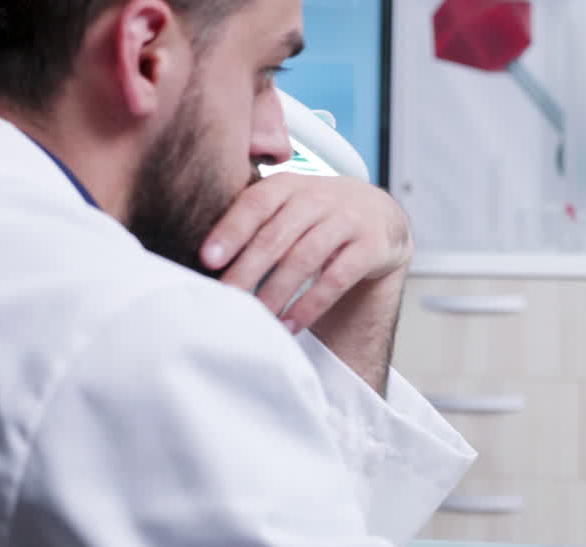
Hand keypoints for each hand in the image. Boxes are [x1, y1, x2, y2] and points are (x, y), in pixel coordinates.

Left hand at [200, 173, 411, 331]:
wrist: (382, 215)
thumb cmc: (320, 214)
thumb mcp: (289, 202)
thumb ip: (253, 216)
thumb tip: (203, 257)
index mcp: (289, 186)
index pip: (256, 203)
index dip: (231, 230)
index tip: (208, 258)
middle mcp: (319, 198)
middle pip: (277, 236)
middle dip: (247, 270)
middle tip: (225, 298)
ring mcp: (347, 222)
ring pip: (305, 259)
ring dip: (276, 293)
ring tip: (257, 318)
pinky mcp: (370, 248)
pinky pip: (336, 280)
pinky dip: (310, 305)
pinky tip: (291, 323)